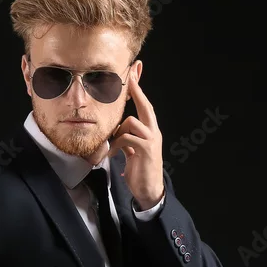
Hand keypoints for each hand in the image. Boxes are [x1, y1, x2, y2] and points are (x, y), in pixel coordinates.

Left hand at [106, 80, 164, 210]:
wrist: (149, 191)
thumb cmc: (140, 171)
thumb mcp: (132, 152)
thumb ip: (128, 139)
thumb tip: (117, 132)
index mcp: (150, 131)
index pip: (145, 107)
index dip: (139, 92)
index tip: (133, 75)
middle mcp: (153, 132)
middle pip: (146, 106)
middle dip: (137, 92)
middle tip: (130, 78)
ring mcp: (151, 140)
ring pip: (131, 122)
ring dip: (118, 133)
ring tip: (113, 147)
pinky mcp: (146, 149)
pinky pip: (127, 138)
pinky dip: (116, 145)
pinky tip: (112, 155)